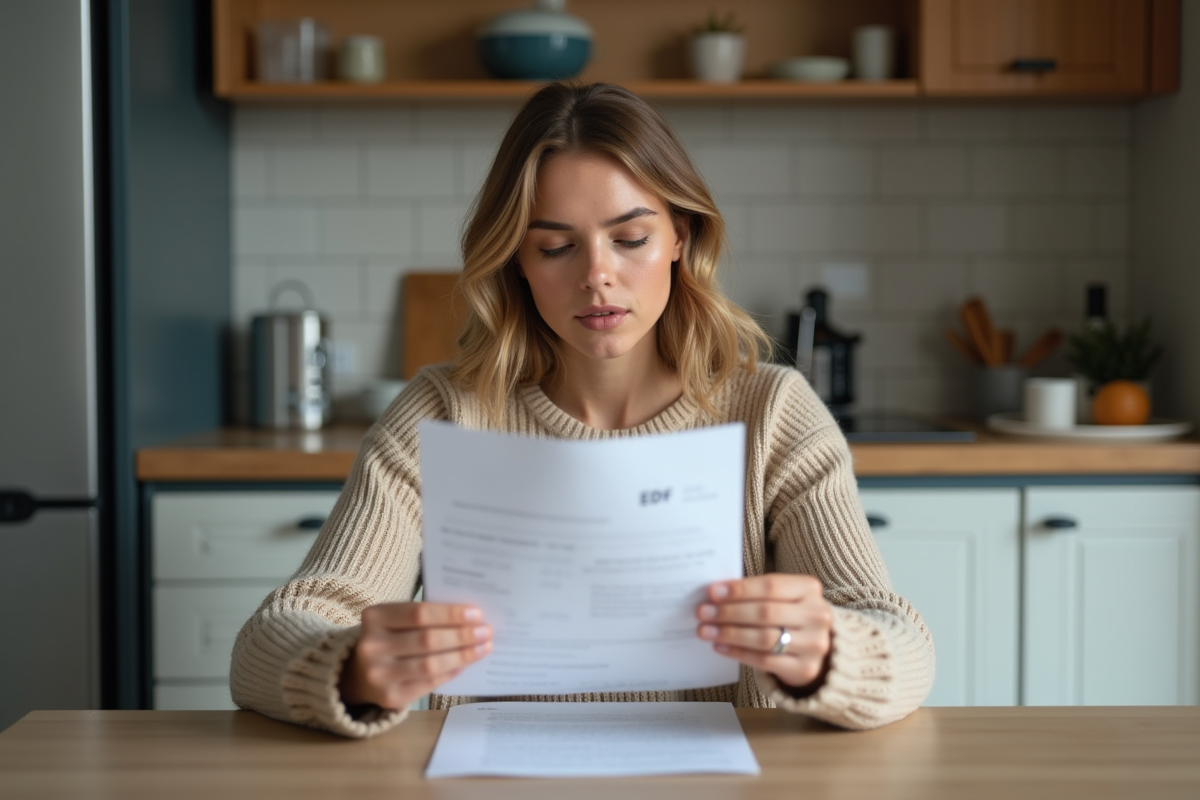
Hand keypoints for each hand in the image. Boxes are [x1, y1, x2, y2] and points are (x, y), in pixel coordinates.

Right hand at [339, 602, 491, 710]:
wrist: (359, 673)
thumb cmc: (388, 638)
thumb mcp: (395, 619)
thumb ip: (425, 616)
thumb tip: (470, 620)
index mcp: (374, 618)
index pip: (419, 613)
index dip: (451, 614)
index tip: (476, 614)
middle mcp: (371, 647)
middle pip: (427, 640)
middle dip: (462, 635)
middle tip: (486, 631)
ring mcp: (379, 675)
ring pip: (431, 665)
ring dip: (462, 656)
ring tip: (482, 648)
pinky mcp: (390, 697)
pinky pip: (429, 684)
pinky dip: (450, 672)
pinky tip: (464, 663)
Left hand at [696, 574, 832, 691]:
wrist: (816, 648)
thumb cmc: (789, 615)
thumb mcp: (782, 597)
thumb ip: (755, 593)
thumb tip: (715, 594)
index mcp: (809, 588)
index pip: (770, 586)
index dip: (739, 589)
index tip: (712, 592)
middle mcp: (816, 615)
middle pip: (765, 612)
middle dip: (729, 612)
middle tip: (703, 612)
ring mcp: (814, 644)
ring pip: (763, 638)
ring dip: (729, 634)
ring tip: (706, 631)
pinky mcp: (805, 668)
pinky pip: (765, 660)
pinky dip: (738, 652)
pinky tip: (720, 647)